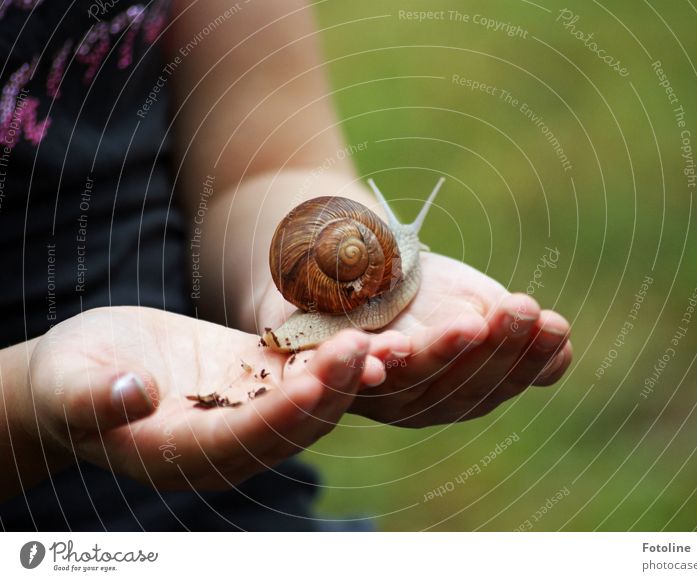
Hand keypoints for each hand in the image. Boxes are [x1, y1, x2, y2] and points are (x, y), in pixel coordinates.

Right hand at [21, 307, 372, 489]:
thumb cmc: (68, 379)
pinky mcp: (257, 376)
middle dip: (331, 392)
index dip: (277, 417)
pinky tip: (371, 331)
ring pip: (309, 401)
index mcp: (183, 454)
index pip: (239, 441)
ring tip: (386, 343)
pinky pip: (303, 369)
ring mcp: (248, 408)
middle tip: (368, 351)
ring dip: (348, 376)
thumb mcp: (69, 385)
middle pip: (290, 425)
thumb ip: (97, 398)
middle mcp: (228, 442)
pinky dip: (335, 355)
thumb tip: (134, 394)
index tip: (312, 386)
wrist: (88, 368)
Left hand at [349, 253, 571, 426]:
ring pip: (418, 375)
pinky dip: (373, 363)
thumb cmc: (434, 301)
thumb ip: (517, 337)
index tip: (555, 324)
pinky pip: (358, 373)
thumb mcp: (483, 310)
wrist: (369, 277)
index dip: (532, 358)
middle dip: (497, 347)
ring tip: (474, 324)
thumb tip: (563, 348)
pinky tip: (388, 348)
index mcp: (469, 393)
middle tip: (523, 309)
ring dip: (445, 351)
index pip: (505, 381)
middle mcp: (428, 404)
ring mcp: (384, 394)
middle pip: (466, 383)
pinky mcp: (344, 375)